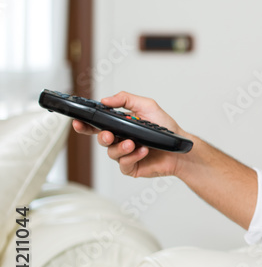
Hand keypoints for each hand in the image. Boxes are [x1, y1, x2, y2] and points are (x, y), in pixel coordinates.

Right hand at [71, 91, 190, 178]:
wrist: (179, 148)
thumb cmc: (166, 128)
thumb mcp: (147, 106)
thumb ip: (126, 100)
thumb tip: (105, 100)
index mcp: (120, 125)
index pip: (98, 124)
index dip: (85, 124)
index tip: (78, 121)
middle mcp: (120, 139)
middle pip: (101, 139)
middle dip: (102, 137)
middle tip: (109, 135)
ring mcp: (125, 154)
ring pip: (112, 152)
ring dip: (121, 147)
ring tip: (133, 143)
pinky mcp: (131, 166)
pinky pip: (124, 163)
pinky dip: (133, 156)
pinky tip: (143, 150)